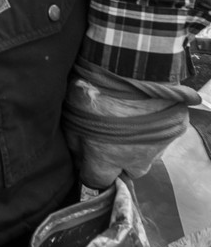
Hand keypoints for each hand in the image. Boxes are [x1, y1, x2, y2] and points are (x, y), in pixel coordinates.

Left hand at [62, 64, 199, 187]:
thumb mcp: (72, 115)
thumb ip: (75, 143)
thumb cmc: (95, 88)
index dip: (90, 170)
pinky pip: (162, 139)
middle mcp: (136, 159)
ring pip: (147, 156)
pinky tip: (143, 115)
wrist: (132, 65)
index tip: (86, 160)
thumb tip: (77, 158)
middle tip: (109, 139)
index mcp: (107, 158)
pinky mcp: (175, 131)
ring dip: (137, 147)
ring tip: (127, 124)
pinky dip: (153, 132)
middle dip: (118, 161)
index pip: (97, 180)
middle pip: (127, 171)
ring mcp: (158, 146)